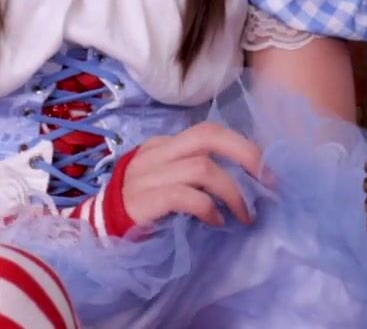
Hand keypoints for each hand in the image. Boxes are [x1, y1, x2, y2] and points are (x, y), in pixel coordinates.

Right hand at [115, 122, 264, 228]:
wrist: (98, 234)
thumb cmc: (142, 211)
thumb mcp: (168, 183)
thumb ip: (195, 175)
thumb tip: (245, 179)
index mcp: (163, 146)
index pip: (208, 131)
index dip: (243, 146)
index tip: (266, 169)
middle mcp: (155, 154)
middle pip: (208, 136)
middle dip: (245, 154)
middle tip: (268, 180)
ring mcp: (146, 176)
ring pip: (202, 168)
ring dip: (232, 192)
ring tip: (243, 215)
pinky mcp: (143, 201)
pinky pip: (185, 196)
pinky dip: (208, 208)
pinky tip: (216, 222)